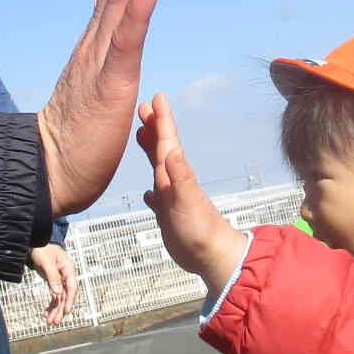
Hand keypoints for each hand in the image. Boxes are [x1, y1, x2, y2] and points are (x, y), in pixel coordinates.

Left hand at [27, 244, 77, 325]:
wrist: (36, 243)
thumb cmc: (42, 249)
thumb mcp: (46, 262)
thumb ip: (53, 277)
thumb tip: (57, 294)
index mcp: (68, 269)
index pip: (72, 287)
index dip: (69, 300)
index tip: (67, 312)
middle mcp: (66, 276)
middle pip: (65, 296)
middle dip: (60, 310)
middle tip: (55, 322)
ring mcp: (60, 280)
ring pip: (59, 299)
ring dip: (55, 311)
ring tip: (49, 323)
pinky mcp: (54, 282)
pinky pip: (54, 297)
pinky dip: (50, 305)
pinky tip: (45, 314)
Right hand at [37, 0, 181, 216]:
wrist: (47, 175)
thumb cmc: (75, 140)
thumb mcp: (103, 90)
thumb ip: (112, 63)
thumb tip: (122, 47)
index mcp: (99, 40)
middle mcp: (98, 39)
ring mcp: (101, 59)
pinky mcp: (108, 84)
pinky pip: (125, 41)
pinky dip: (139, 7)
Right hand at [135, 92, 243, 294]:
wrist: (212, 256)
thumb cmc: (200, 230)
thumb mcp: (186, 201)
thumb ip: (180, 176)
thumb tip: (170, 149)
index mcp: (176, 175)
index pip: (167, 141)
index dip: (161, 119)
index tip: (157, 98)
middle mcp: (173, 182)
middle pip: (160, 149)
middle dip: (153, 127)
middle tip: (143, 106)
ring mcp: (171, 198)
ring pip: (157, 168)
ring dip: (150, 151)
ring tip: (141, 135)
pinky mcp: (169, 216)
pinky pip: (157, 198)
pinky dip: (151, 192)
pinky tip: (148, 193)